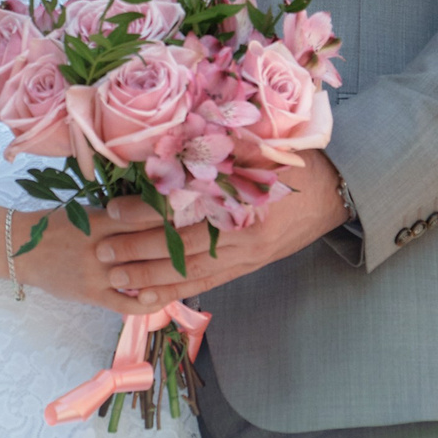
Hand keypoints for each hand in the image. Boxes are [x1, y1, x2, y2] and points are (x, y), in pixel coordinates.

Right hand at [12, 206, 192, 315]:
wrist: (20, 248)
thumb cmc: (56, 225)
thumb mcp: (86, 212)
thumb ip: (118, 214)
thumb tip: (156, 209)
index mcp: (103, 220)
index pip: (144, 215)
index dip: (172, 215)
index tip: (198, 210)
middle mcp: (103, 246)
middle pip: (150, 245)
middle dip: (180, 244)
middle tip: (208, 241)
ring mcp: (98, 273)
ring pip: (143, 276)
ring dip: (169, 275)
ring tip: (194, 271)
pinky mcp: (92, 294)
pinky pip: (125, 304)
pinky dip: (147, 303)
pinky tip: (163, 299)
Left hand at [93, 152, 349, 304]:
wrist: (335, 190)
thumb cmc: (293, 160)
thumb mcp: (259, 144)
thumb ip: (219, 145)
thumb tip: (170, 141)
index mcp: (246, 195)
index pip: (187, 208)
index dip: (147, 212)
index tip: (113, 211)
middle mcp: (246, 230)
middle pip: (184, 245)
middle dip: (139, 250)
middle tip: (102, 252)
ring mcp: (248, 253)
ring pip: (193, 270)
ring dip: (151, 276)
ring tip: (115, 278)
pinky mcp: (249, 266)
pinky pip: (209, 282)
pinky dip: (178, 290)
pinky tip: (150, 295)